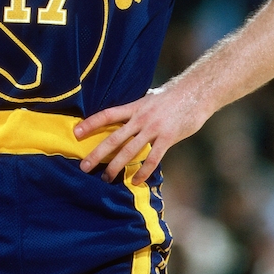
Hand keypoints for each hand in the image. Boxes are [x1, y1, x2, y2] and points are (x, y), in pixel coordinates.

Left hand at [75, 84, 205, 184]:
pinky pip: (152, 159)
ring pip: (130, 151)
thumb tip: (128, 112)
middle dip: (97, 154)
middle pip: (114, 138)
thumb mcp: (150, 97)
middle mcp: (140, 118)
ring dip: (116, 166)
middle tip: (84, 167)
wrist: (197, 92)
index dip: (91, 123)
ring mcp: (153, 129)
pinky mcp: (167, 138)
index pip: (107, 115)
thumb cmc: (173, 95)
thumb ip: (138, 107)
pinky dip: (143, 171)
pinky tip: (135, 181)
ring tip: (106, 178)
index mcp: (134, 107)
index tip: (76, 133)